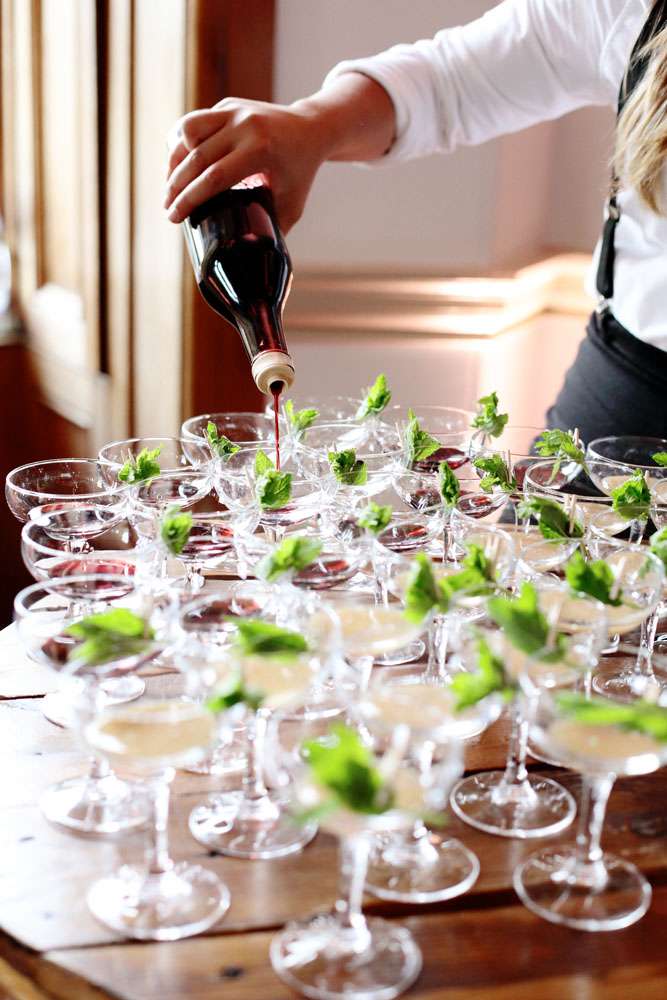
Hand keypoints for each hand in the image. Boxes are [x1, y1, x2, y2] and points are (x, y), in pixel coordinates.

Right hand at [165, 97, 327, 230]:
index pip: (214, 177)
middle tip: (167, 209)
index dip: (190, 199)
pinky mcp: (227, 106)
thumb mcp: (292, 203)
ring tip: (170, 186)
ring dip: (174, 161)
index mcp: (261, 149)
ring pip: (187, 132)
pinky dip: (181, 143)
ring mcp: (234, 111)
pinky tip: (179, 163)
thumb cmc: (301, 172)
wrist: (312, 128)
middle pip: (196, 158)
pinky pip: (194, 123)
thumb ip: (271, 229)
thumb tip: (252, 261)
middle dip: (176, 187)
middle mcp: (244, 126)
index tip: (174, 217)